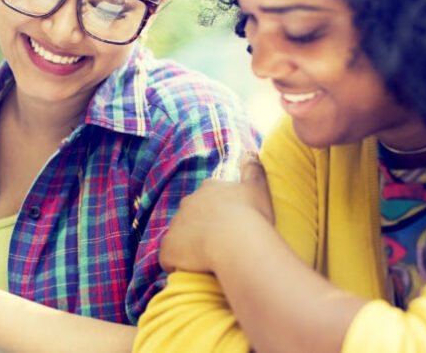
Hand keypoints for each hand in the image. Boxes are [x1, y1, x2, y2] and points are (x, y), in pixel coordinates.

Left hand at [159, 152, 273, 273]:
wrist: (236, 242)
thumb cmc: (252, 216)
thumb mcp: (258, 188)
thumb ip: (253, 169)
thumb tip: (250, 153)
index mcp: (208, 190)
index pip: (208, 200)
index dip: (216, 214)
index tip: (228, 226)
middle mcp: (187, 204)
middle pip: (191, 217)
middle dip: (200, 229)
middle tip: (219, 245)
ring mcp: (175, 226)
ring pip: (180, 238)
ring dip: (189, 248)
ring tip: (208, 262)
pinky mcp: (167, 249)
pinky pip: (169, 259)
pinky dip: (178, 265)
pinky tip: (193, 272)